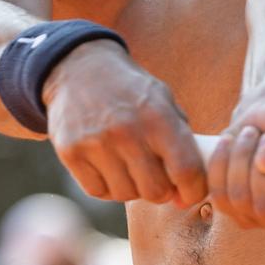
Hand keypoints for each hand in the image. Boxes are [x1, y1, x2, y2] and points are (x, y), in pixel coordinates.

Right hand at [42, 42, 207, 207]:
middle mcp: (126, 131)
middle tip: (155, 176)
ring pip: (125, 194)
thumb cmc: (130, 91)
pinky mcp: (71, 153)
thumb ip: (181, 139)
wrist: (78, 70)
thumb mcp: (163, 100)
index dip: (194, 191)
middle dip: (161, 190)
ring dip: (132, 187)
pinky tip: (107, 167)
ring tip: (129, 166)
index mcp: (158, 116)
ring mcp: (95, 143)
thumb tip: (192, 187)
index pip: (186, 170)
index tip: (189, 193)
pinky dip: (106, 186)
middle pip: (155, 191)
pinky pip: (98, 191)